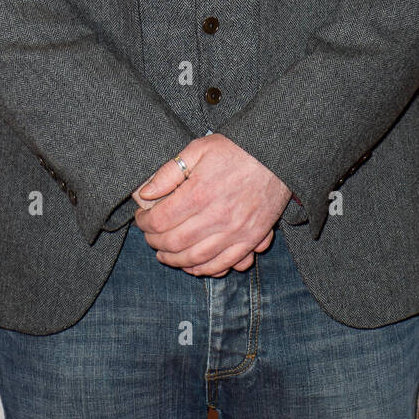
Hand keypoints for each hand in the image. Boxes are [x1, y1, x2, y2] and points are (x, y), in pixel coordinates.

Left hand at [132, 134, 292, 276]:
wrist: (277, 154)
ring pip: (195, 258)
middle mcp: (216, 217)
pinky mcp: (251, 238)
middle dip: (155, 242)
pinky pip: (223, 264)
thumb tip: (145, 192)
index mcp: (199, 193)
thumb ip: (169, 172)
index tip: (142, 218)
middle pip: (174, 242)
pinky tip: (192, 265)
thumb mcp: (199, 148)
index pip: (160, 220)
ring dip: (175, 260)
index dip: (144, 223)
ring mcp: (235, 231)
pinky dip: (204, 269)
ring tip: (164, 254)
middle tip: (150, 236)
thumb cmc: (236, 148)